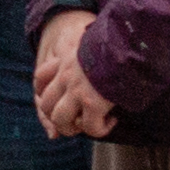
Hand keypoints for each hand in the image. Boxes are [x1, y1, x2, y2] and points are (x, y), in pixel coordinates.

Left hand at [32, 9, 112, 140]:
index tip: (61, 98)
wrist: (130, 42)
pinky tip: (111, 121)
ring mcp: (77, 90)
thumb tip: (95, 46)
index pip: (40, 77)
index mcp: (65, 59)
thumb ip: (88, 48)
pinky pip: (90, 127)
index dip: (44, 92)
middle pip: (45, 104)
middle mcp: (66, 76)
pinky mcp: (93, 103)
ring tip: (89, 125)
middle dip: (57, 117)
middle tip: (77, 118)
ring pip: (60, 120)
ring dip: (73, 128)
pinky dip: (100, 129)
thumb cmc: (120, 41)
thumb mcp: (95, 40)